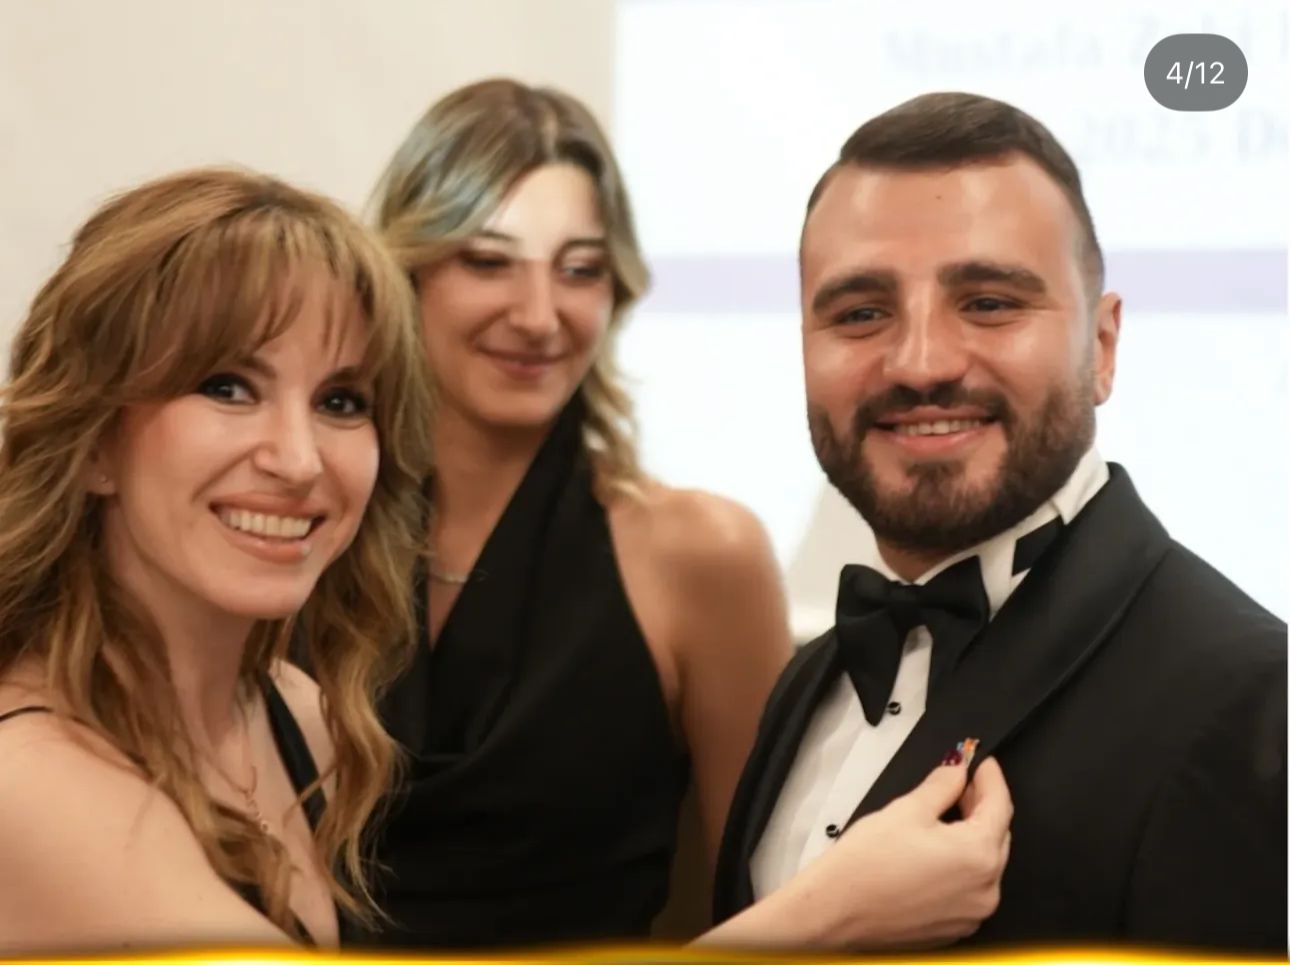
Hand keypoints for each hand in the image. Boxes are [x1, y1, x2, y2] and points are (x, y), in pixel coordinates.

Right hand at [780, 756, 1012, 949]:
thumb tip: (957, 771)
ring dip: (972, 837)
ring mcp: (972, 914)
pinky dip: (960, 867)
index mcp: (978, 855)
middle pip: (997, 835)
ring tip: (944, 816)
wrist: (836, 910)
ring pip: (985, 864)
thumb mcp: (907, 809)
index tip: (982, 763)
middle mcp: (985, 890)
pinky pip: (970, 889)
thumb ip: (942, 786)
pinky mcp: (955, 928)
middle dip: (981, 806)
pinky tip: (935, 852)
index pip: (1000, 805)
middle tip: (960, 784)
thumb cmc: (865, 866)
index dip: (991, 777)